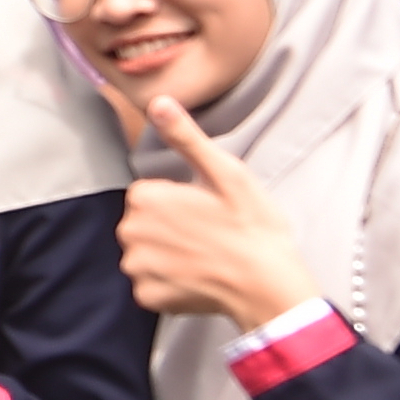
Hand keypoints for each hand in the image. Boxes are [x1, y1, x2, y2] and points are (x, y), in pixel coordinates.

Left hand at [118, 96, 322, 328]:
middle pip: (142, 223)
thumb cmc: (252, 226)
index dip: (177, 199)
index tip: (205, 208)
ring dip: (167, 254)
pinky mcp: (148, 297)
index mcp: (146, 198)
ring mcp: (138, 268)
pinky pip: (151, 284)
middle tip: (208, 231)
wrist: (268, 286)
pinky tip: (198, 277)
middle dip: (168, 225)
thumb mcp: (225, 172)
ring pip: (145, 253)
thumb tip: (158, 102)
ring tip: (205, 254)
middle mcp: (131, 233)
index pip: (148, 193)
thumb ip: (185, 137)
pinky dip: (170, 282)